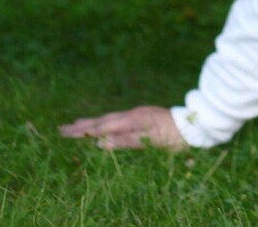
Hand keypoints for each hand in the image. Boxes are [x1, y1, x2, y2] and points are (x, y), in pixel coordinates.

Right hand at [59, 106, 186, 149]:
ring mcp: (138, 114)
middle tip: (63, 128)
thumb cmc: (173, 136)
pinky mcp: (143, 117)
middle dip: (82, 125)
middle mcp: (132, 114)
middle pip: (103, 120)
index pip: (102, 127)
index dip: (83, 131)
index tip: (65, 132)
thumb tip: (100, 143)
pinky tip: (104, 124)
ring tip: (78, 124)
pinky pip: (118, 119)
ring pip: (110, 118)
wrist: (195, 124)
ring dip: (93, 122)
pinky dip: (105, 122)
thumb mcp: (149, 141)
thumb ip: (125, 141)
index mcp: (132, 120)